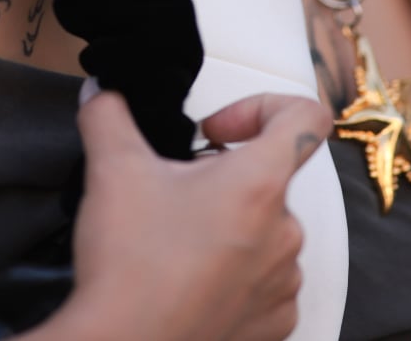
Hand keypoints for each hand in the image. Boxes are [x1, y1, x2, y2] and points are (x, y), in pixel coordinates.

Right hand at [33, 90, 333, 340]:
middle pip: (270, 179)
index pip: (306, 117)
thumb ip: (109, 114)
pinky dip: (236, 274)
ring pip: (267, 232)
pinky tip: (191, 280)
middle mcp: (285, 232)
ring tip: (178, 242)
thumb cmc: (130, 265)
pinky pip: (267, 282)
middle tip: (173, 195)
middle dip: (223, 178)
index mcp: (259, 184)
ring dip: (230, 227)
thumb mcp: (112, 169)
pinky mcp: (273, 323)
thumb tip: (104, 94)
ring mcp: (282, 282)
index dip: (262, 107)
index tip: (216, 132)